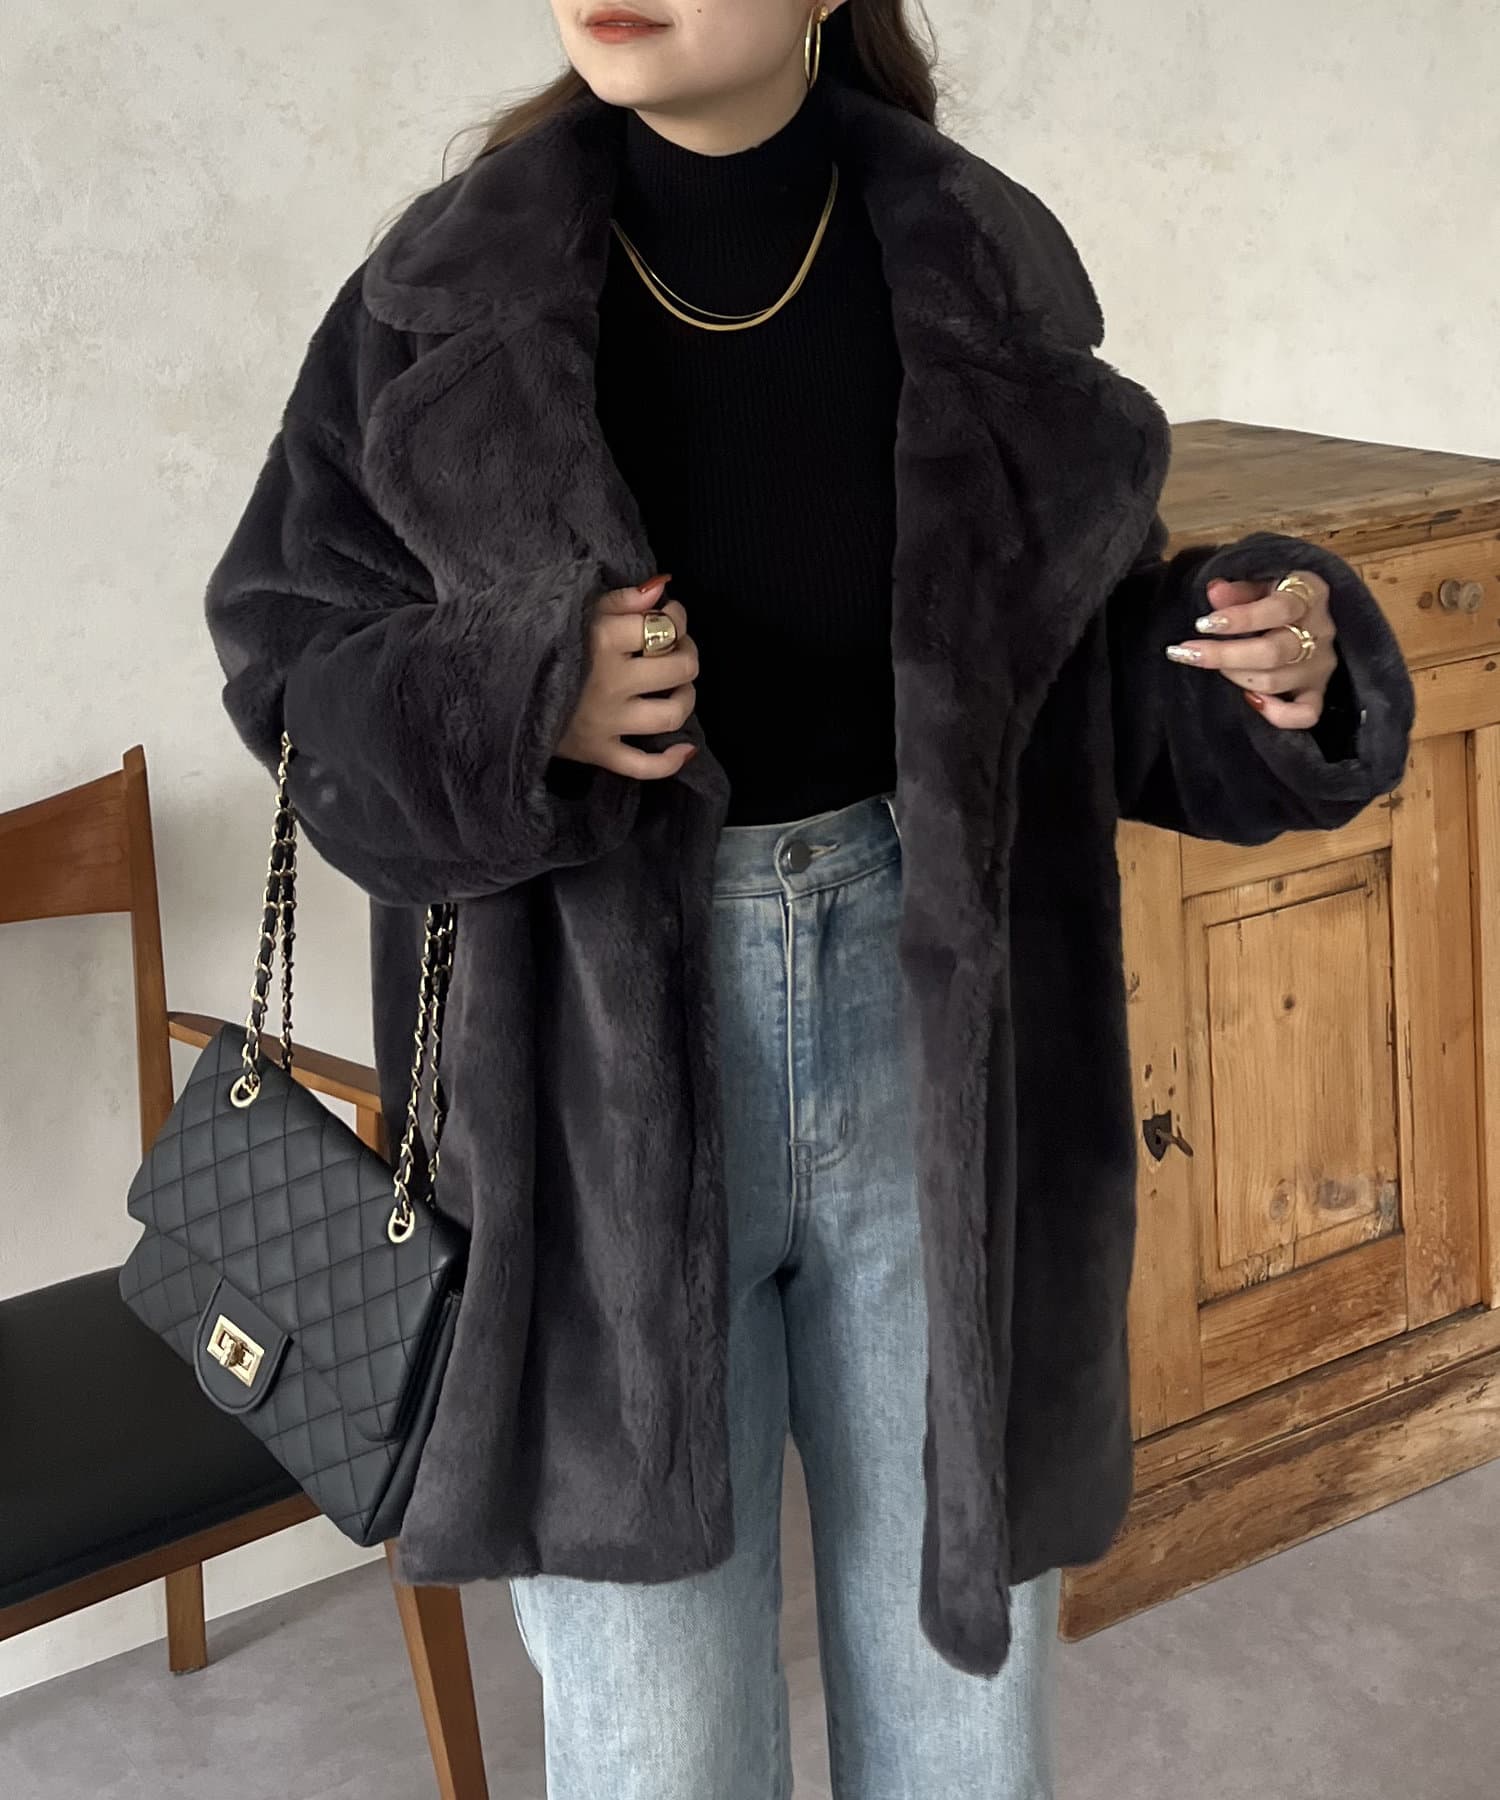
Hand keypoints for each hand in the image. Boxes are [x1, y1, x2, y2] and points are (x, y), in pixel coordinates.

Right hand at [554, 574, 699, 778]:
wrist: (498, 686)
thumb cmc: (543, 642)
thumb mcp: (579, 610)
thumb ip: (622, 598)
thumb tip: (662, 587)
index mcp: (603, 641)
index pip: (665, 625)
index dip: (676, 617)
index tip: (667, 615)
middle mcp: (610, 683)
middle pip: (679, 669)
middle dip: (688, 653)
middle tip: (677, 648)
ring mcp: (606, 722)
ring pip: (671, 715)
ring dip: (686, 698)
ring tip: (678, 687)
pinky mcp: (597, 751)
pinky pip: (643, 767)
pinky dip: (669, 762)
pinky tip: (684, 749)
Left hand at [1164, 569, 1338, 729]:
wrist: (1305, 615)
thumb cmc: (1274, 596)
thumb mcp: (1259, 582)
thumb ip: (1239, 589)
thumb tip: (1215, 592)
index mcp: (1310, 594)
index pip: (1279, 609)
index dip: (1239, 619)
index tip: (1203, 624)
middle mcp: (1320, 632)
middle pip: (1272, 652)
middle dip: (1223, 655)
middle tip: (1189, 652)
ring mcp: (1320, 665)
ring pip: (1275, 682)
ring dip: (1236, 677)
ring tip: (1215, 666)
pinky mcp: (1317, 691)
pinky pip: (1305, 714)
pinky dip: (1278, 714)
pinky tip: (1251, 700)